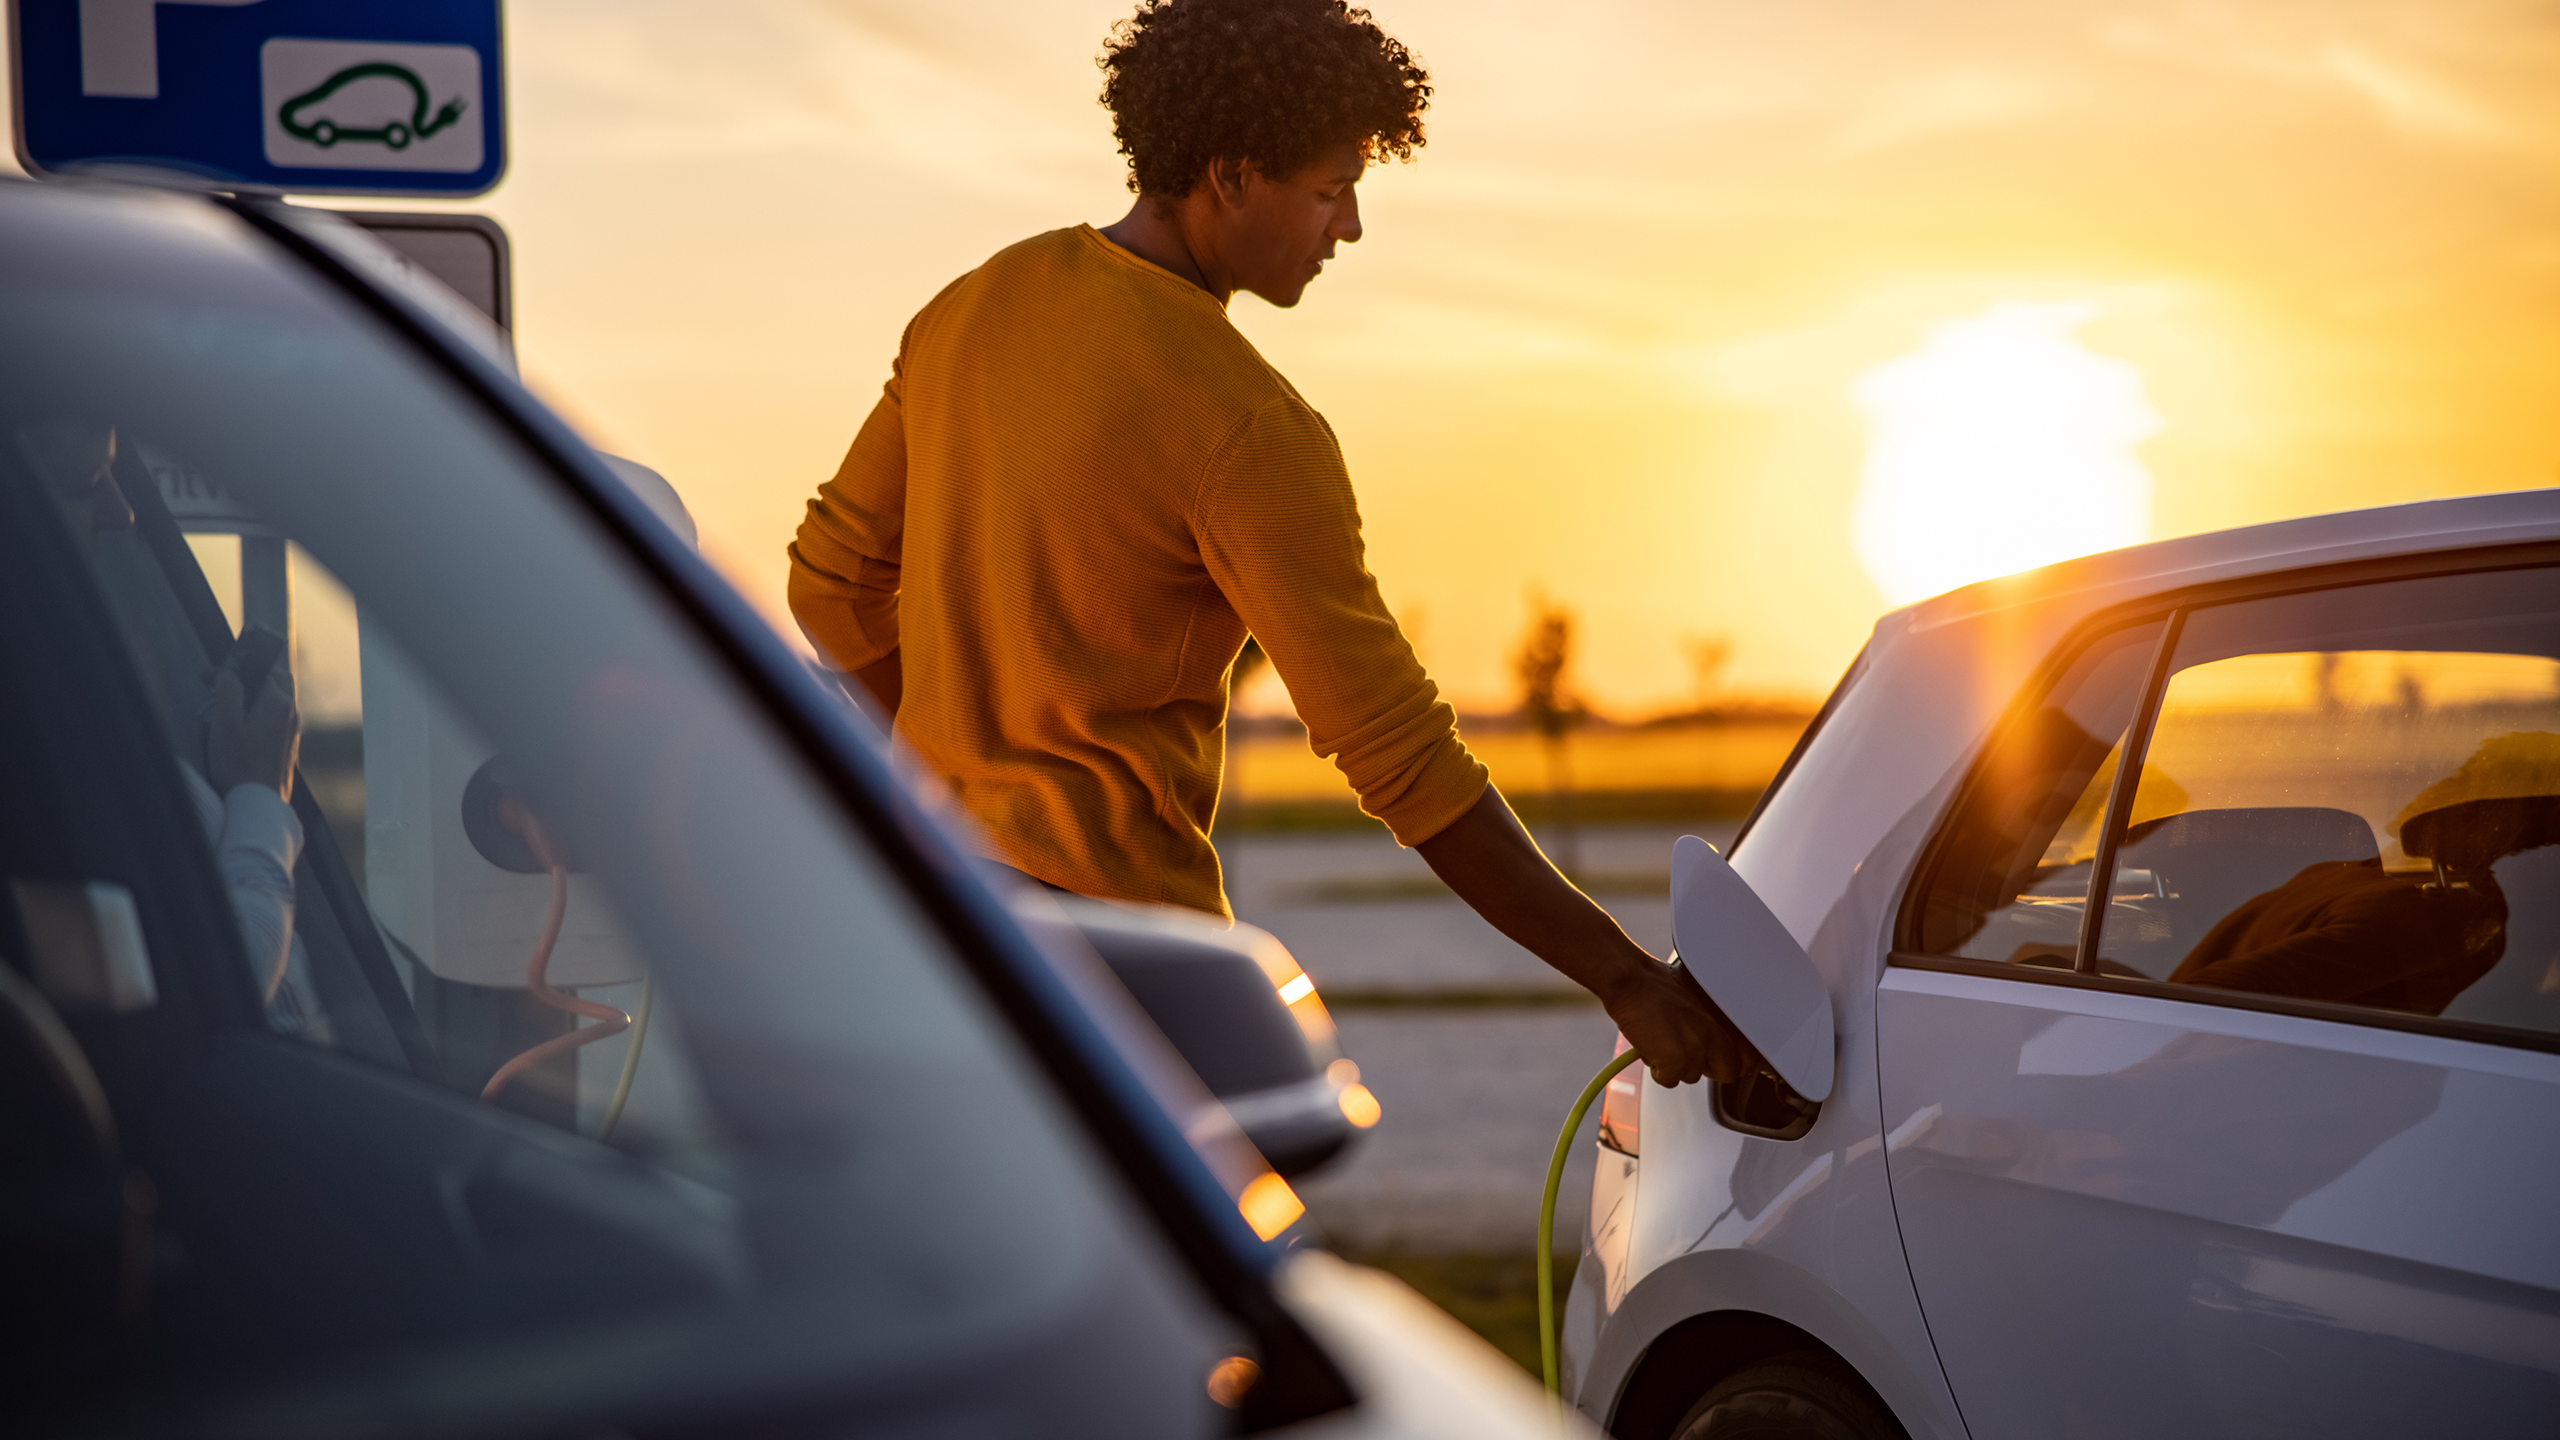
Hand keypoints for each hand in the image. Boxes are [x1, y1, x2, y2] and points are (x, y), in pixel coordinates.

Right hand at [206, 666, 299, 800]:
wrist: (257, 803)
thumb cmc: (238, 764)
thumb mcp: (225, 722)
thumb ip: (228, 690)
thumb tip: (228, 671)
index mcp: (278, 702)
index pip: (260, 669)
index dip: (231, 668)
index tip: (207, 677)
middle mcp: (291, 713)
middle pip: (278, 680)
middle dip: (252, 676)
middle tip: (224, 684)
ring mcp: (292, 731)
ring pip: (278, 700)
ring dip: (256, 695)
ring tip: (228, 708)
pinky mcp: (288, 747)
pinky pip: (277, 719)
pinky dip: (261, 714)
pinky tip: (242, 729)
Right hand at [1593, 950, 1753, 1088]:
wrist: (1631, 982)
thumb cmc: (1653, 985)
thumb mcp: (1691, 1002)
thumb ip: (1703, 1025)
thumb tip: (1701, 1040)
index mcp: (1718, 1021)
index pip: (1740, 1057)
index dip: (1723, 1061)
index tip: (1712, 1061)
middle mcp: (1710, 1038)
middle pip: (1725, 1073)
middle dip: (1705, 1067)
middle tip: (1685, 1054)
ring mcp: (1694, 1052)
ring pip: (1691, 1077)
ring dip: (1675, 1067)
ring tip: (1660, 1042)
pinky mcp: (1673, 1062)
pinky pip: (1667, 1080)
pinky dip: (1656, 1069)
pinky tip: (1650, 1048)